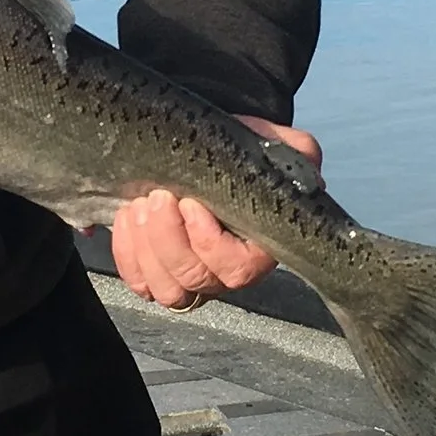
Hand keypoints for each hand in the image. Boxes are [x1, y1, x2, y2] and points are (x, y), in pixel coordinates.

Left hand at [111, 121, 322, 309]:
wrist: (205, 149)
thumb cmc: (242, 151)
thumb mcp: (274, 145)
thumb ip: (297, 154)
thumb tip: (308, 174)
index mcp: (259, 247)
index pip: (237, 269)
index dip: (209, 243)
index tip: (191, 203)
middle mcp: (224, 272)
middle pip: (195, 280)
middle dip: (168, 238)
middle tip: (158, 197)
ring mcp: (190, 277)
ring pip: (166, 290)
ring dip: (146, 247)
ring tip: (140, 205)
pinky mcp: (157, 272)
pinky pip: (138, 282)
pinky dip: (127, 253)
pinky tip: (127, 217)